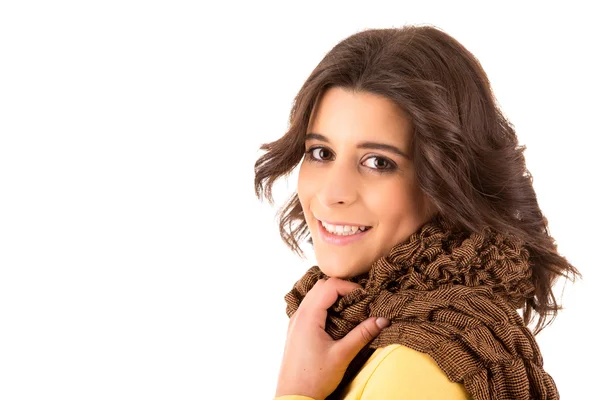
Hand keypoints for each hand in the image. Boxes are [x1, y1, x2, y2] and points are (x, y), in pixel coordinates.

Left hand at [275, 277, 389, 399]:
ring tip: (351, 309)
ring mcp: (295, 322)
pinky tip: (337, 319)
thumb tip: (382, 319)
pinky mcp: (296, 330)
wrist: (294, 397)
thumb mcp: (342, 355)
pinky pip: (310, 307)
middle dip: (342, 289)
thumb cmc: (314, 378)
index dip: (350, 287)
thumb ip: (362, 334)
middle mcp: (299, 315)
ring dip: (333, 296)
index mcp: (308, 317)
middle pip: (321, 286)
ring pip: (314, 295)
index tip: (365, 298)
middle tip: (360, 301)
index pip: (330, 286)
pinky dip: (325, 305)